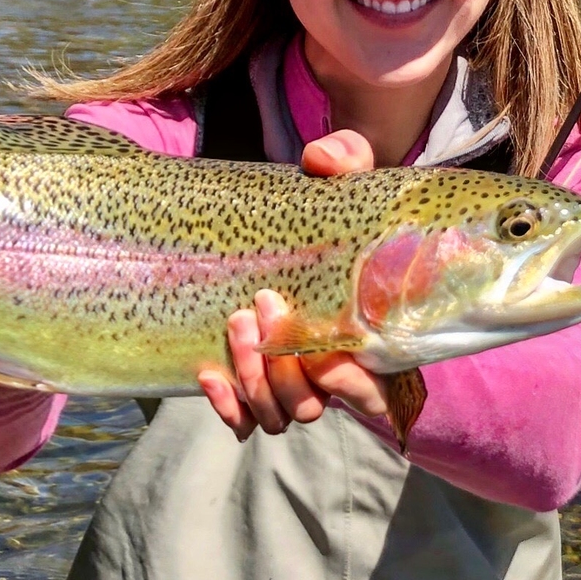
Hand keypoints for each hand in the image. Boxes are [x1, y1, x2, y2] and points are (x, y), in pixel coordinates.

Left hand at [197, 129, 391, 438]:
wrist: (302, 231)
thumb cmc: (337, 212)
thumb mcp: (350, 182)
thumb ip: (347, 161)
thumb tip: (322, 159)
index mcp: (372, 341)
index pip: (371, 394)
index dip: (345, 380)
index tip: (318, 338)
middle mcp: (336, 373)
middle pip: (311, 406)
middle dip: (281, 369)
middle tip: (260, 304)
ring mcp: (295, 382)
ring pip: (277, 416)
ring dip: (253, 380)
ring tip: (234, 322)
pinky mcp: (258, 384)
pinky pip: (244, 419)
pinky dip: (227, 405)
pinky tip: (208, 374)